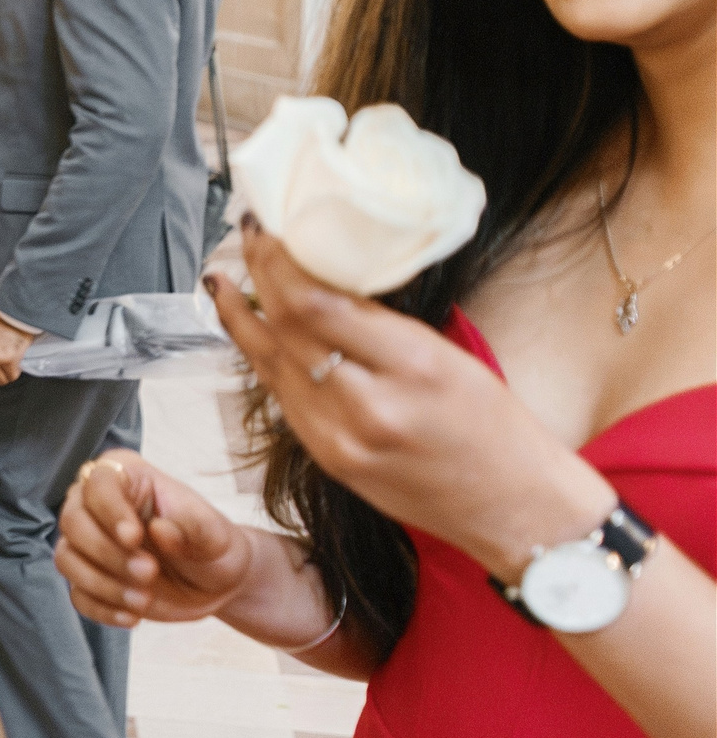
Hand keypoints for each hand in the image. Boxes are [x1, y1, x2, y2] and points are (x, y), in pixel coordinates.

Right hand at [55, 450, 253, 626]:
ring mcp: (89, 543)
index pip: (98, 482)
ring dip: (102, 583)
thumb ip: (194, 527)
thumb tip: (159, 528)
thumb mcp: (217, 535)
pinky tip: (133, 617)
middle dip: (107, 552)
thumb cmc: (213, 547)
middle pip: (72, 520)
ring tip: (144, 599)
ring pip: (66, 558)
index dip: (109, 510)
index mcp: (128, 477)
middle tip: (149, 573)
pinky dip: (102, 609)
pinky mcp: (88, 578)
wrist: (214, 584)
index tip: (135, 537)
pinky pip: (76, 594)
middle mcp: (97, 505)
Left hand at [208, 220, 611, 577]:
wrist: (515, 509)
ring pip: (270, 365)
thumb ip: (381, 323)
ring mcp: (340, 440)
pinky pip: (282, 398)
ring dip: (241, 318)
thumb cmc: (497, 428)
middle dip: (258, 276)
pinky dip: (262, 358)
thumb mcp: (451, 357)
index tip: (270, 228)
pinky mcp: (327, 461)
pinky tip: (249, 333)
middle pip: (286, 328)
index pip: (317, 304)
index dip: (279, 261)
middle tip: (247, 238)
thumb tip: (323, 275)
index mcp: (414, 366)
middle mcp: (369, 405)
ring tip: (223, 281)